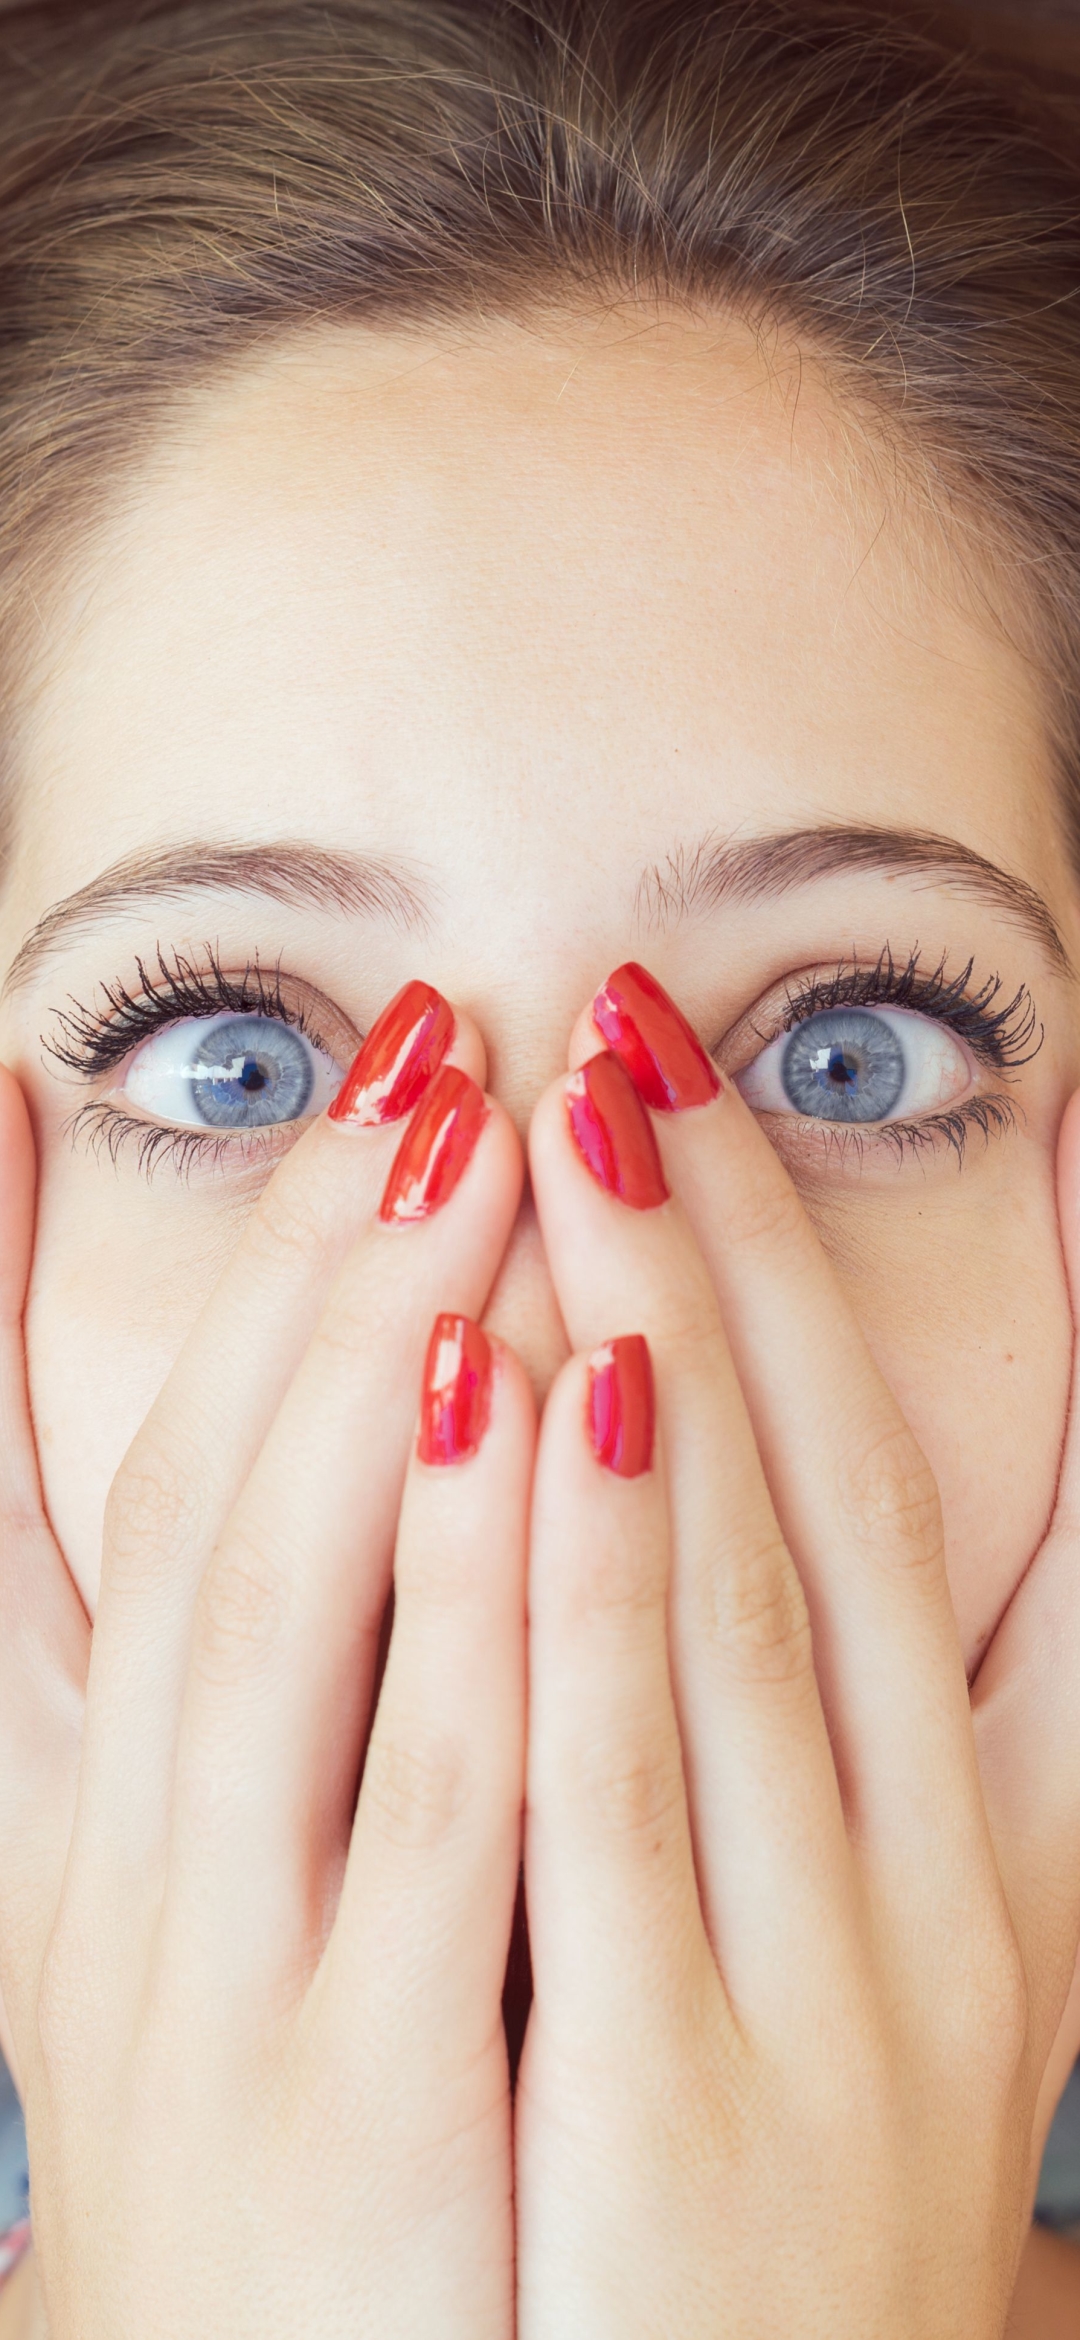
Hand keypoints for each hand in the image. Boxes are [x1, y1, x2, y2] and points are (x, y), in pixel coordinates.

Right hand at [0, 986, 531, 2339]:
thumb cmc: (273, 2168)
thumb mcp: (212, 1956)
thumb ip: (254, 1737)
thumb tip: (360, 1506)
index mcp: (118, 1836)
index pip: (143, 1504)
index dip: (215, 1291)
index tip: (307, 1099)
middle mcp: (145, 1877)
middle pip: (214, 1508)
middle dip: (309, 1270)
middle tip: (410, 1058)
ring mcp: (239, 1981)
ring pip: (284, 1616)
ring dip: (364, 1365)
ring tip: (459, 1159)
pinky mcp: (368, 2091)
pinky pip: (429, 1804)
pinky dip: (467, 1598)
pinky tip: (531, 1413)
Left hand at [516, 966, 1079, 2339]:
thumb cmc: (786, 2212)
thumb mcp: (874, 1979)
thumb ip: (841, 1750)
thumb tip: (790, 1505)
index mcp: (977, 1854)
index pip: (918, 1503)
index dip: (858, 1290)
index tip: (778, 1098)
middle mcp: (925, 1892)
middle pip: (828, 1499)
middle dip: (736, 1250)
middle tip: (647, 1039)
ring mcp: (824, 1985)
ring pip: (741, 1594)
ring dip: (671, 1340)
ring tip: (588, 1131)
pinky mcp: (684, 2092)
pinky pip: (619, 1775)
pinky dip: (582, 1567)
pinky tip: (535, 1388)